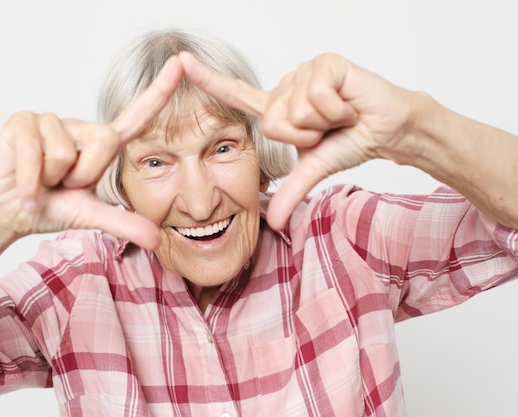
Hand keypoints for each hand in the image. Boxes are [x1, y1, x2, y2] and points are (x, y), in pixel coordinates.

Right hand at [0, 56, 184, 249]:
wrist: (4, 213)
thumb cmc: (48, 207)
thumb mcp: (90, 216)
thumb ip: (124, 224)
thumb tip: (157, 241)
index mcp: (100, 144)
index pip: (137, 116)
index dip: (160, 91)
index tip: (181, 63)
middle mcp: (79, 127)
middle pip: (104, 142)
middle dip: (84, 176)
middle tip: (63, 186)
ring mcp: (50, 120)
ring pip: (67, 153)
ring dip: (52, 180)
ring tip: (42, 181)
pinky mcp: (22, 122)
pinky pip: (37, 154)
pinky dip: (31, 184)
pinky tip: (24, 191)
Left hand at [179, 51, 413, 229]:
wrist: (387, 130)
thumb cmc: (350, 141)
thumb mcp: (313, 168)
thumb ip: (290, 191)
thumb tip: (274, 222)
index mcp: (277, 108)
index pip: (235, 94)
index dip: (207, 79)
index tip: (181, 62)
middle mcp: (285, 87)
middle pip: (271, 121)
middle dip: (303, 136)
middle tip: (326, 130)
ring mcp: (304, 72)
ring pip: (293, 110)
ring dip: (321, 123)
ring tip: (338, 116)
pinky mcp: (325, 63)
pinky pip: (316, 96)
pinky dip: (337, 110)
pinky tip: (348, 105)